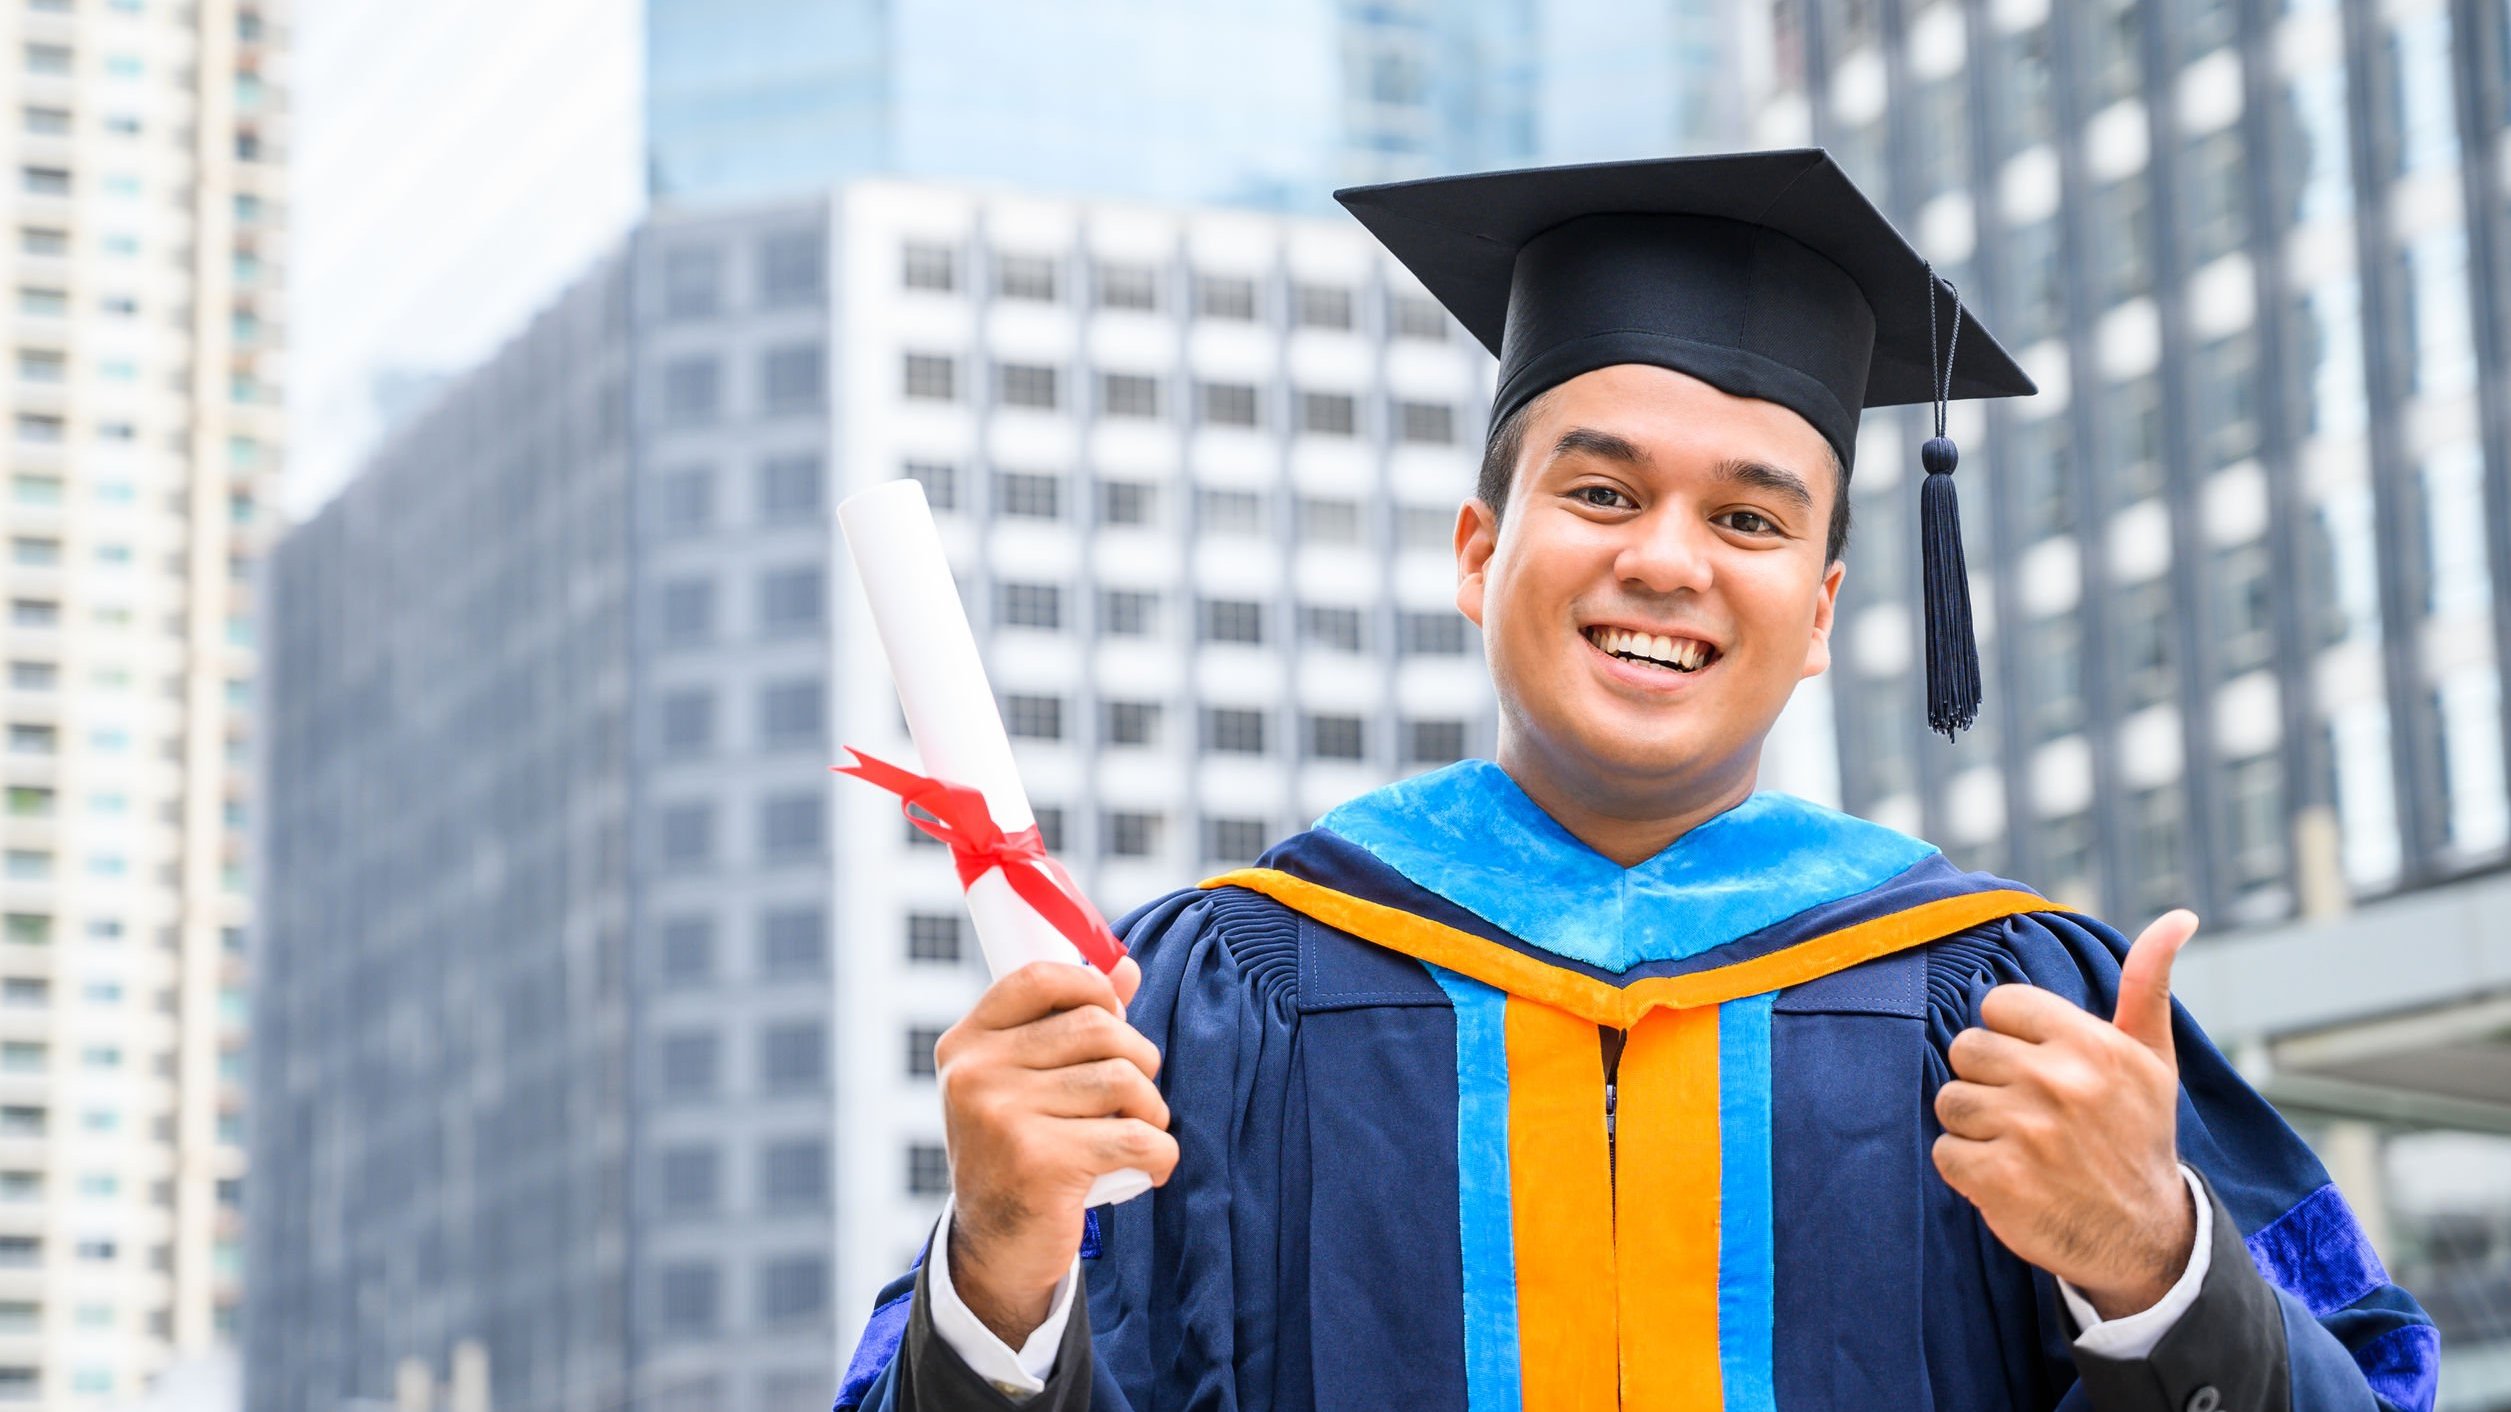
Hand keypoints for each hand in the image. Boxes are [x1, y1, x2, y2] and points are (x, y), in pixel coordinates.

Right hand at [938, 956, 1176, 1347]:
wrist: (996, 1247)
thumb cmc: (1020, 1151)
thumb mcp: (1026, 1082)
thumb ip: (1068, 1022)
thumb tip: (1126, 966)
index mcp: (967, 1044)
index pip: (1039, 979)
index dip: (1093, 987)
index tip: (1115, 1015)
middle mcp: (976, 1075)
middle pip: (1096, 1028)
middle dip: (1139, 1057)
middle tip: (1139, 1093)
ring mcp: (1002, 1117)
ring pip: (1121, 1080)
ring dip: (1151, 1108)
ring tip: (1144, 1130)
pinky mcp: (1039, 1163)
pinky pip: (1134, 1137)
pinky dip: (1160, 1152)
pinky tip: (1154, 1165)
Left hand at [1931, 911, 2201, 1319]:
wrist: (2145, 1237)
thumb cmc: (2138, 1135)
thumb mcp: (2151, 1060)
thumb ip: (2147, 986)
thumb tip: (2178, 916)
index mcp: (2091, 1044)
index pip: (1998, 1005)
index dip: (2011, 1036)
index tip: (2039, 1066)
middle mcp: (2059, 1082)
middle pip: (1965, 1050)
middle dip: (1988, 1080)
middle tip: (2028, 1111)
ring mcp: (2026, 1132)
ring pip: (1949, 1100)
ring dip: (1974, 1126)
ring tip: (2020, 1145)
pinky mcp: (1998, 1179)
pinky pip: (1945, 1151)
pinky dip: (1967, 1168)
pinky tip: (2008, 1177)